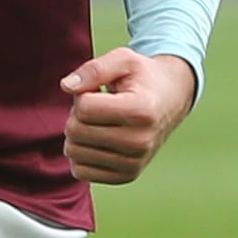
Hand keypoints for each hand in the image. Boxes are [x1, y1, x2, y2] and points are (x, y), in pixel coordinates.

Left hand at [61, 47, 197, 184]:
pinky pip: (80, 171)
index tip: (99, 91)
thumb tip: (66, 86)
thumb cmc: (143, 78)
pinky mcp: (126, 176)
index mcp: (141, 111)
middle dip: (77, 114)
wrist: (171, 101)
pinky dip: (81, 154)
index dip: (83, 94)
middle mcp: (140, 142)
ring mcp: (134, 164)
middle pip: (75, 131)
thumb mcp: (123, 60)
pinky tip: (99, 141)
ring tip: (100, 122)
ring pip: (74, 152)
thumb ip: (93, 69)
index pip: (83, 108)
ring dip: (78, 134)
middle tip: (98, 106)